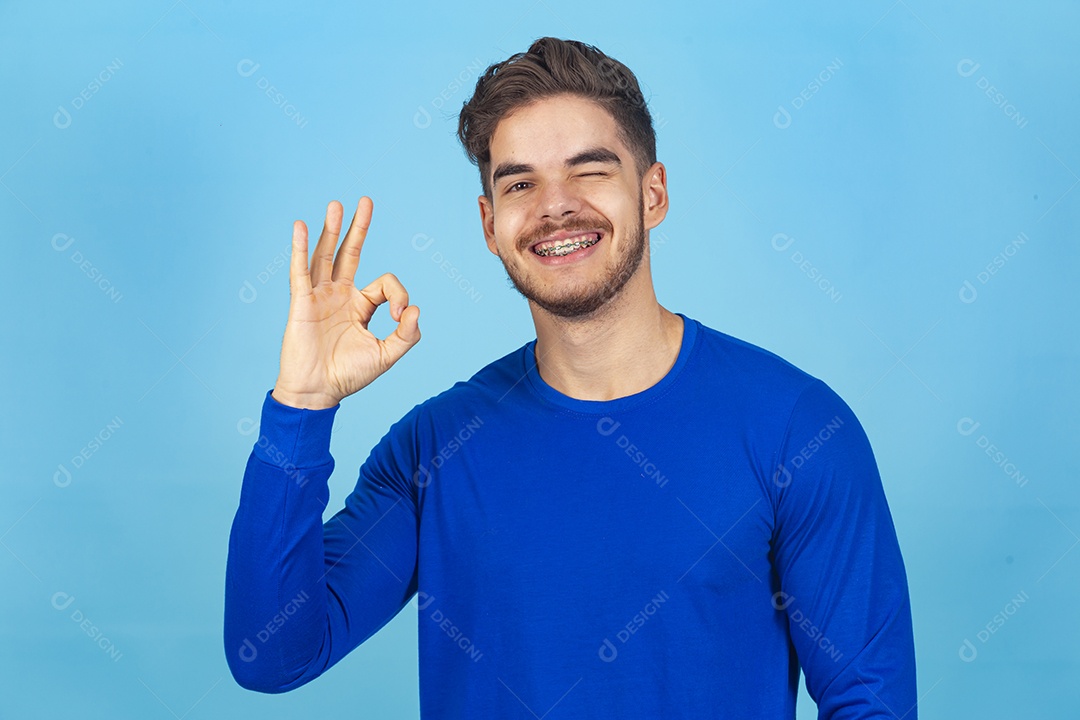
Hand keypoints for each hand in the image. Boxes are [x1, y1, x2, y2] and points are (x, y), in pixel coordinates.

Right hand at [271, 197, 419, 408]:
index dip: (398, 294)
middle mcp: (339, 295)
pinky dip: (300, 248)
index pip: (384, 283)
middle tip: (366, 201)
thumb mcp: (386, 355)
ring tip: (337, 204)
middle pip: (350, 253)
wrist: (318, 392)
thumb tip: (415, 308)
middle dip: (358, 228)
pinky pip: (300, 271)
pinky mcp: (301, 302)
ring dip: (331, 229)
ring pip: (326, 255)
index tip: (401, 315)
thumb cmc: (348, 375)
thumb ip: (406, 334)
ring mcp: (319, 296)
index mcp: (360, 306)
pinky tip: (300, 226)